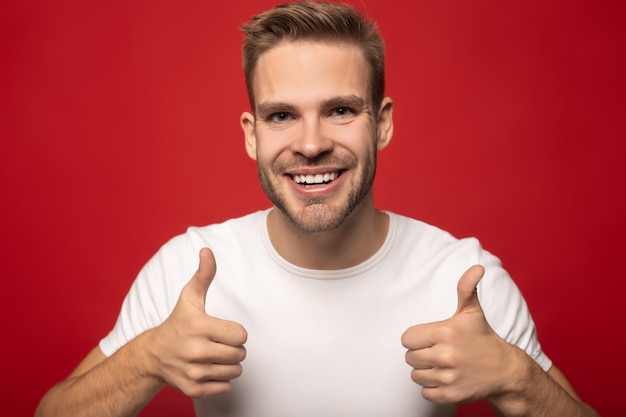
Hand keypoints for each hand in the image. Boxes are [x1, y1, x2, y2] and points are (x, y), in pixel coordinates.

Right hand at [146, 248, 247, 397]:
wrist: (153, 354)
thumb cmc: (178, 322)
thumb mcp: (189, 296)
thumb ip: (203, 274)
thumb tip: (207, 251)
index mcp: (199, 326)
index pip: (241, 335)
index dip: (235, 332)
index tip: (222, 330)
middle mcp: (195, 351)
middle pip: (240, 354)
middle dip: (234, 349)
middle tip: (218, 343)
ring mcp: (193, 372)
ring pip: (235, 372)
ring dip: (229, 365)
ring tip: (213, 356)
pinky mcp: (192, 389)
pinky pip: (225, 388)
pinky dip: (221, 381)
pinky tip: (208, 369)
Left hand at [401, 265, 516, 404]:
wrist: (505, 370)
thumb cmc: (483, 337)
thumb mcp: (472, 311)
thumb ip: (466, 288)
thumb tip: (477, 267)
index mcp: (444, 332)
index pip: (407, 339)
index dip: (417, 339)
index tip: (431, 339)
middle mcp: (445, 355)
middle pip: (409, 357)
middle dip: (421, 354)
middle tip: (439, 352)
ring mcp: (448, 377)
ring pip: (416, 375)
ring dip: (426, 372)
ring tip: (444, 365)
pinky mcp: (451, 395)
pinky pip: (425, 392)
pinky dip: (433, 388)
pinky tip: (447, 378)